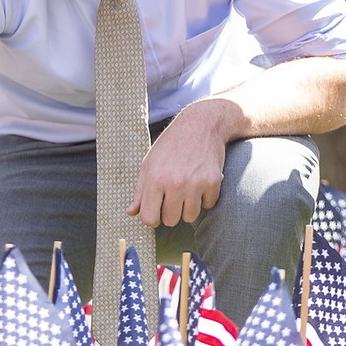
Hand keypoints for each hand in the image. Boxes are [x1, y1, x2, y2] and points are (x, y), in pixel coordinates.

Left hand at [130, 104, 231, 225]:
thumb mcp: (149, 163)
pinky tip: (200, 183)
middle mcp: (175, 183)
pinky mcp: (213, 181)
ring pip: (190, 217)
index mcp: (155, 179)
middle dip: (171, 212)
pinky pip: (208, 205)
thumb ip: (140, 190)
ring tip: (187, 191)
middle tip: (173, 197)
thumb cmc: (171, 144)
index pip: (150, 219)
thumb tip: (132, 212)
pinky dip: (205, 198)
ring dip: (188, 208)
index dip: (152, 217)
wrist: (201, 124)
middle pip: (170, 221)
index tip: (156, 209)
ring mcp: (196, 183)